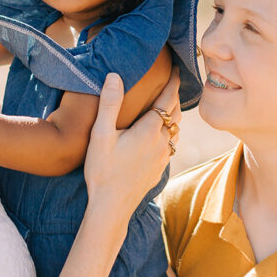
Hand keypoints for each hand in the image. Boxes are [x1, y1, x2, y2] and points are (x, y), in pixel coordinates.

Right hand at [84, 69, 180, 217]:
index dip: (173, 82)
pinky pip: (171, 143)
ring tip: (169, 103)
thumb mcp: (101, 135)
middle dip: (175, 95)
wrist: (111, 208)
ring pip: (176, 129)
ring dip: (174, 113)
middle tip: (173, 80)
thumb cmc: (103, 170)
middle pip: (175, 112)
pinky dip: (171, 131)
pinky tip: (162, 133)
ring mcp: (162, 157)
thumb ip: (109, 104)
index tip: (175, 68)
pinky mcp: (159, 168)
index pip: (168, 99)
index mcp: (149, 130)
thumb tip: (114, 76)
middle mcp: (161, 142)